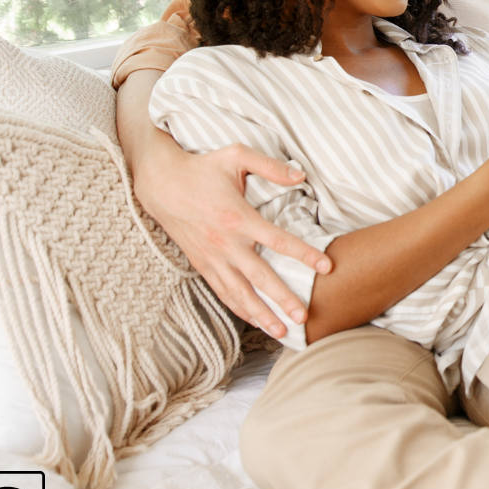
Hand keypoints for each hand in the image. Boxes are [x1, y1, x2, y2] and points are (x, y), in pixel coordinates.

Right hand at [133, 135, 329, 337]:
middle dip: (283, 298)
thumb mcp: (236, 156)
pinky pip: (224, 292)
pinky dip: (241, 309)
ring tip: (284, 332)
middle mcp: (226, 243)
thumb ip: (270, 166)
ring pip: (240, 293)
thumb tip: (301, 175)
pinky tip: (257, 320)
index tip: (327, 266)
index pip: (277, 240)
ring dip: (262, 314)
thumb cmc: (202, 168)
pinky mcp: (203, 265)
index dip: (303, 254)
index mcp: (238, 218)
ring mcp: (213, 258)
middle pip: (260, 277)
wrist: (161, 184)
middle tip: (304, 316)